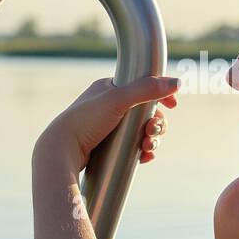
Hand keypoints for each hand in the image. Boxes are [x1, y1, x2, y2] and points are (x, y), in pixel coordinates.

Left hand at [36, 75, 179, 173]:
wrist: (61, 150)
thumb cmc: (85, 121)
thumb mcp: (118, 100)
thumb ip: (148, 89)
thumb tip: (177, 82)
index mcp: (111, 88)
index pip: (144, 86)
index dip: (161, 95)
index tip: (173, 106)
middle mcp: (111, 105)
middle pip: (147, 111)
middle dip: (157, 123)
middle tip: (152, 131)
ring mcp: (110, 127)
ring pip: (142, 131)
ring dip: (152, 139)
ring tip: (147, 147)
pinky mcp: (108, 146)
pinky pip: (134, 147)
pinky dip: (143, 151)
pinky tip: (144, 156)